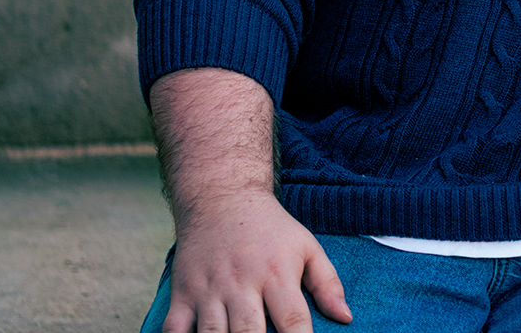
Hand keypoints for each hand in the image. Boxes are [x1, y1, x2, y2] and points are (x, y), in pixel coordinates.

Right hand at [163, 188, 350, 332]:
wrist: (222, 199)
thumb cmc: (271, 229)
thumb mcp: (307, 246)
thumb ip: (327, 283)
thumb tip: (346, 317)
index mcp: (277, 274)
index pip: (293, 321)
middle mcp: (242, 284)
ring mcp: (209, 290)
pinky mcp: (182, 294)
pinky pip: (174, 330)